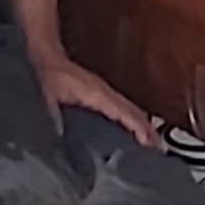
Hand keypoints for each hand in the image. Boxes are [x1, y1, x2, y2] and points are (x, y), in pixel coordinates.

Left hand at [35, 50, 158, 145]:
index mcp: (96, 94)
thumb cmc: (48, 75)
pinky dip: (133, 118)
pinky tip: (132, 127)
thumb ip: (57, 121)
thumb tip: (60, 143)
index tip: (150, 143)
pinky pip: (123, 106)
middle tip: (158, 149)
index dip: (139, 128)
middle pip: (135, 111)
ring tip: (152, 142)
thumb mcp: (49, 101)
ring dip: (143, 124)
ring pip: (131, 108)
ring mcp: (103, 91)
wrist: (46, 55)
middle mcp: (104, 92)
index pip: (125, 113)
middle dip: (149, 130)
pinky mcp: (99, 92)